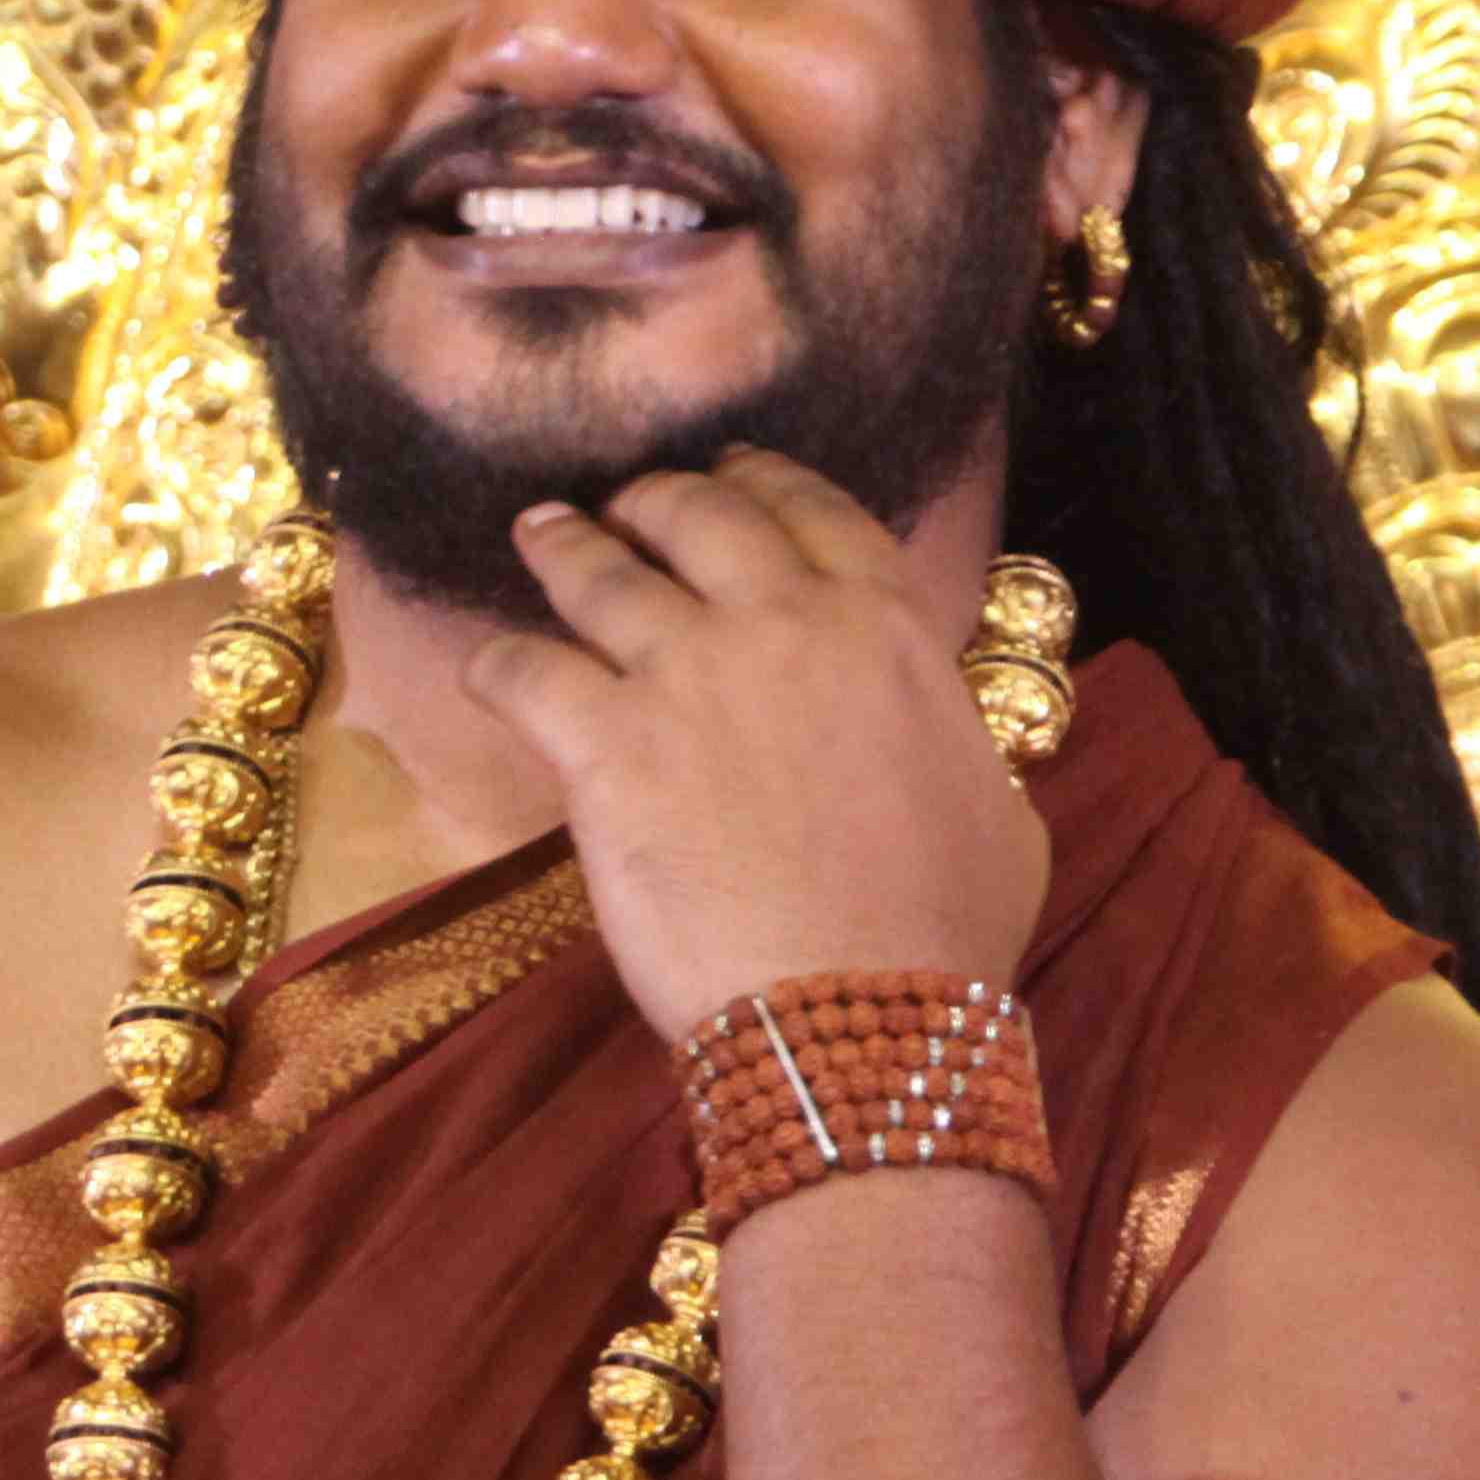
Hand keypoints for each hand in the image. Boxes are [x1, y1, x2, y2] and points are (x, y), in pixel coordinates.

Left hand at [465, 451, 1049, 1044]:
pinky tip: (484, 670)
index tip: (730, 471)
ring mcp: (687, 673)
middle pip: (700, 518)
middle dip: (654, 500)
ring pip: (602, 575)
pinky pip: (525, 672)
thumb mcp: (996, 806)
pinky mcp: (604, 741)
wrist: (862, 1008)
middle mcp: (783, 622)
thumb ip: (949, 739)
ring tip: (538, 532)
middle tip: (623, 504)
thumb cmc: (945, 930)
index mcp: (887, 627)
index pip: (815, 514)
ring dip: (564, 547)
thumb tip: (934, 735)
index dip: (764, 479)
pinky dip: (496, 664)